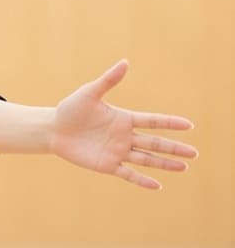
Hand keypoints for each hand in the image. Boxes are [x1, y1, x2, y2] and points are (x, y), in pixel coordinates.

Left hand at [50, 60, 197, 189]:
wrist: (52, 129)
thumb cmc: (70, 110)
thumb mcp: (89, 93)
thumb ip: (108, 80)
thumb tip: (125, 62)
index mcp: (124, 118)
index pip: (153, 121)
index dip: (170, 123)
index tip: (189, 125)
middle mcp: (124, 136)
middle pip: (155, 143)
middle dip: (174, 148)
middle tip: (194, 153)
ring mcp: (117, 152)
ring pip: (146, 159)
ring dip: (164, 164)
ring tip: (184, 167)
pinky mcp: (106, 165)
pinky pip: (128, 173)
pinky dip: (141, 180)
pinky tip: (157, 186)